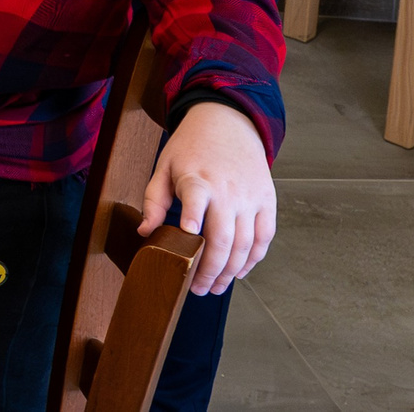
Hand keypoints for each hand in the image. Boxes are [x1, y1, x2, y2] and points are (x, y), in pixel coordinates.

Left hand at [142, 100, 276, 296]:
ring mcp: (251, 197)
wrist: (228, 123)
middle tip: (198, 289)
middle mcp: (228, 190)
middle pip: (223, 236)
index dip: (193, 218)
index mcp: (198, 179)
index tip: (188, 237)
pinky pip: (264, 237)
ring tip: (216, 287)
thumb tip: (146, 233)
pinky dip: (253, 259)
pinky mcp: (267, 201)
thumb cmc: (191, 149)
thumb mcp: (164, 166)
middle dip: (211, 269)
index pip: (196, 199)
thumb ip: (154, 200)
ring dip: (231, 271)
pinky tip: (239, 272)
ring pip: (245, 243)